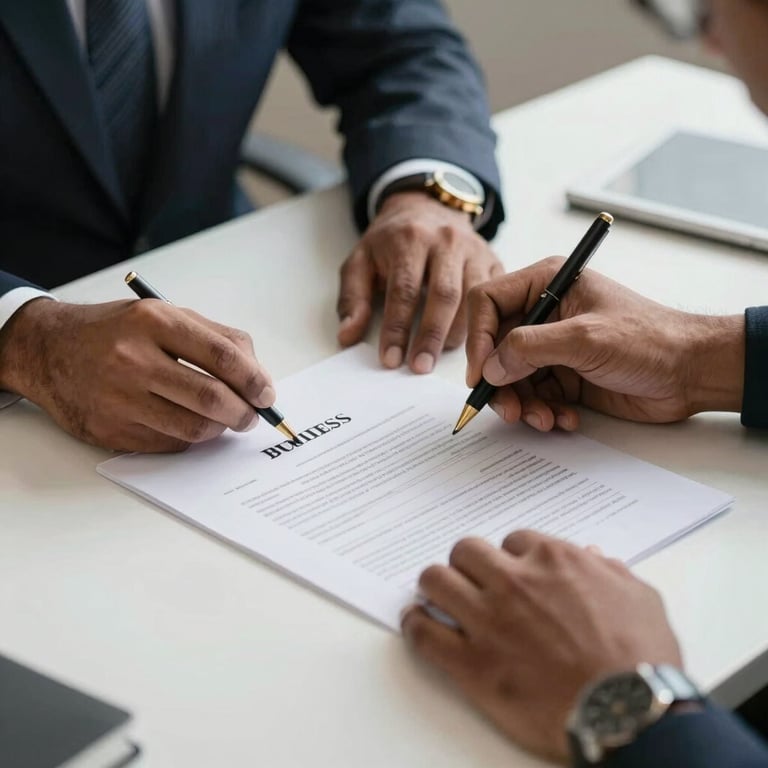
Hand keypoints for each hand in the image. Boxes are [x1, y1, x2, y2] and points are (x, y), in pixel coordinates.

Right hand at [0, 298, 274, 451]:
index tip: (267, 394)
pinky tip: (188, 423)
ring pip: (193, 428)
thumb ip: (216, 338)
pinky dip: (189, 438)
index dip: (254, 380)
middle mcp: (133, 359)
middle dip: (244, 413)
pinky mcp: (110, 429)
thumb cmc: (118, 331)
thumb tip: (257, 377)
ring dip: (220, 429)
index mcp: (154, 322)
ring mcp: (119, 397)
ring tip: (223, 420)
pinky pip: (169, 444)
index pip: (222, 355)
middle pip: (211, 397)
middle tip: (252, 416)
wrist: (49, 349)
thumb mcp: (166, 315)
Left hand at [337, 192, 502, 373]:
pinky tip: (473, 347)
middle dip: (431, 336)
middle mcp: (446, 241)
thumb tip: (348, 336)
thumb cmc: (392, 241)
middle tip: (420, 367)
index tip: (390, 359)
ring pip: (473, 298)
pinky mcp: (492, 260)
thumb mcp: (361, 260)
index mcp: (410, 239)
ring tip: (442, 359)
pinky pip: (494, 296)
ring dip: (459, 335)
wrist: (426, 207)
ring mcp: (474, 250)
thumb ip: (352, 298)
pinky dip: (486, 324)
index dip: (397, 328)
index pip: (404, 290)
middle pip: (444, 295)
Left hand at [401, 532, 681, 762]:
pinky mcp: (471, 663)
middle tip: (473, 582)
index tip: (513, 574)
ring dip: (436, 587)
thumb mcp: (641, 598)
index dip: (511, 558)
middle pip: (465, 551)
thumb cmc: (641, 659)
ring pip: (435, 580)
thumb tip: (594, 556)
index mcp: (553, 560)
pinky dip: (416, 626)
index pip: (512, 540)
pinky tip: (419, 624)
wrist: (629, 713)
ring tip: (441, 599)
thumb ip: (611, 571)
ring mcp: (488, 621)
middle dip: (468, 564)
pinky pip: (423, 633)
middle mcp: (514, 582)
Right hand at [466, 258, 744, 430]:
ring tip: (543, 419)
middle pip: (495, 347)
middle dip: (499, 382)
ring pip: (511, 378)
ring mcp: (553, 347)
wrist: (691, 373)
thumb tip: (490, 367)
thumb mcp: (585, 338)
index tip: (482, 374)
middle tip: (508, 409)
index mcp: (547, 284)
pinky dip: (542, 412)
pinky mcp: (563, 376)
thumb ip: (530, 348)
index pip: (489, 304)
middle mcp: (545, 314)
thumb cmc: (650, 339)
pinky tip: (564, 418)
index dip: (478, 339)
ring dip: (522, 403)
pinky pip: (534, 396)